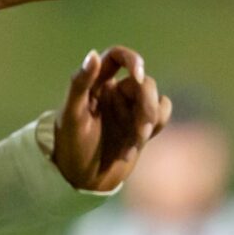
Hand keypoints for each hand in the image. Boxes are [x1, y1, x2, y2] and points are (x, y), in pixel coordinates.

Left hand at [51, 46, 171, 191]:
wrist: (82, 180)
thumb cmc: (71, 147)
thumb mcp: (72, 115)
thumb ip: (80, 83)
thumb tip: (93, 54)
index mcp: (95, 84)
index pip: (116, 56)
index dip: (132, 59)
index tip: (138, 75)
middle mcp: (114, 93)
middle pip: (144, 82)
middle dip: (147, 104)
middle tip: (140, 130)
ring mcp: (130, 109)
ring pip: (156, 98)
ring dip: (152, 119)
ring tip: (136, 141)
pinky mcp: (141, 125)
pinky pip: (162, 113)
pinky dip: (157, 125)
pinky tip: (137, 144)